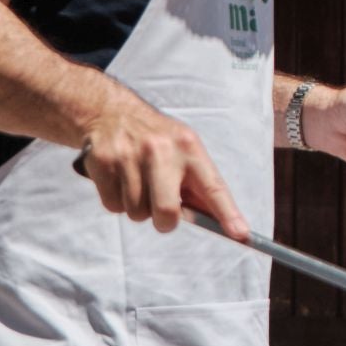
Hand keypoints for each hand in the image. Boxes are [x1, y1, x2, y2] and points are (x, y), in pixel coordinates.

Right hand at [77, 95, 247, 239]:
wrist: (111, 111)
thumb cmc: (156, 141)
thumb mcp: (183, 150)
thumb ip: (198, 185)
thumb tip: (218, 222)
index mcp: (189, 148)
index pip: (213, 186)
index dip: (228, 213)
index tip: (241, 234)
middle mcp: (162, 150)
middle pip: (167, 211)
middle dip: (164, 220)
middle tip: (161, 208)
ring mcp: (130, 155)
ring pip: (137, 213)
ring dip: (138, 208)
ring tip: (137, 183)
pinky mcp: (103, 162)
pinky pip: (113, 206)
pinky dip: (116, 202)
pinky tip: (119, 179)